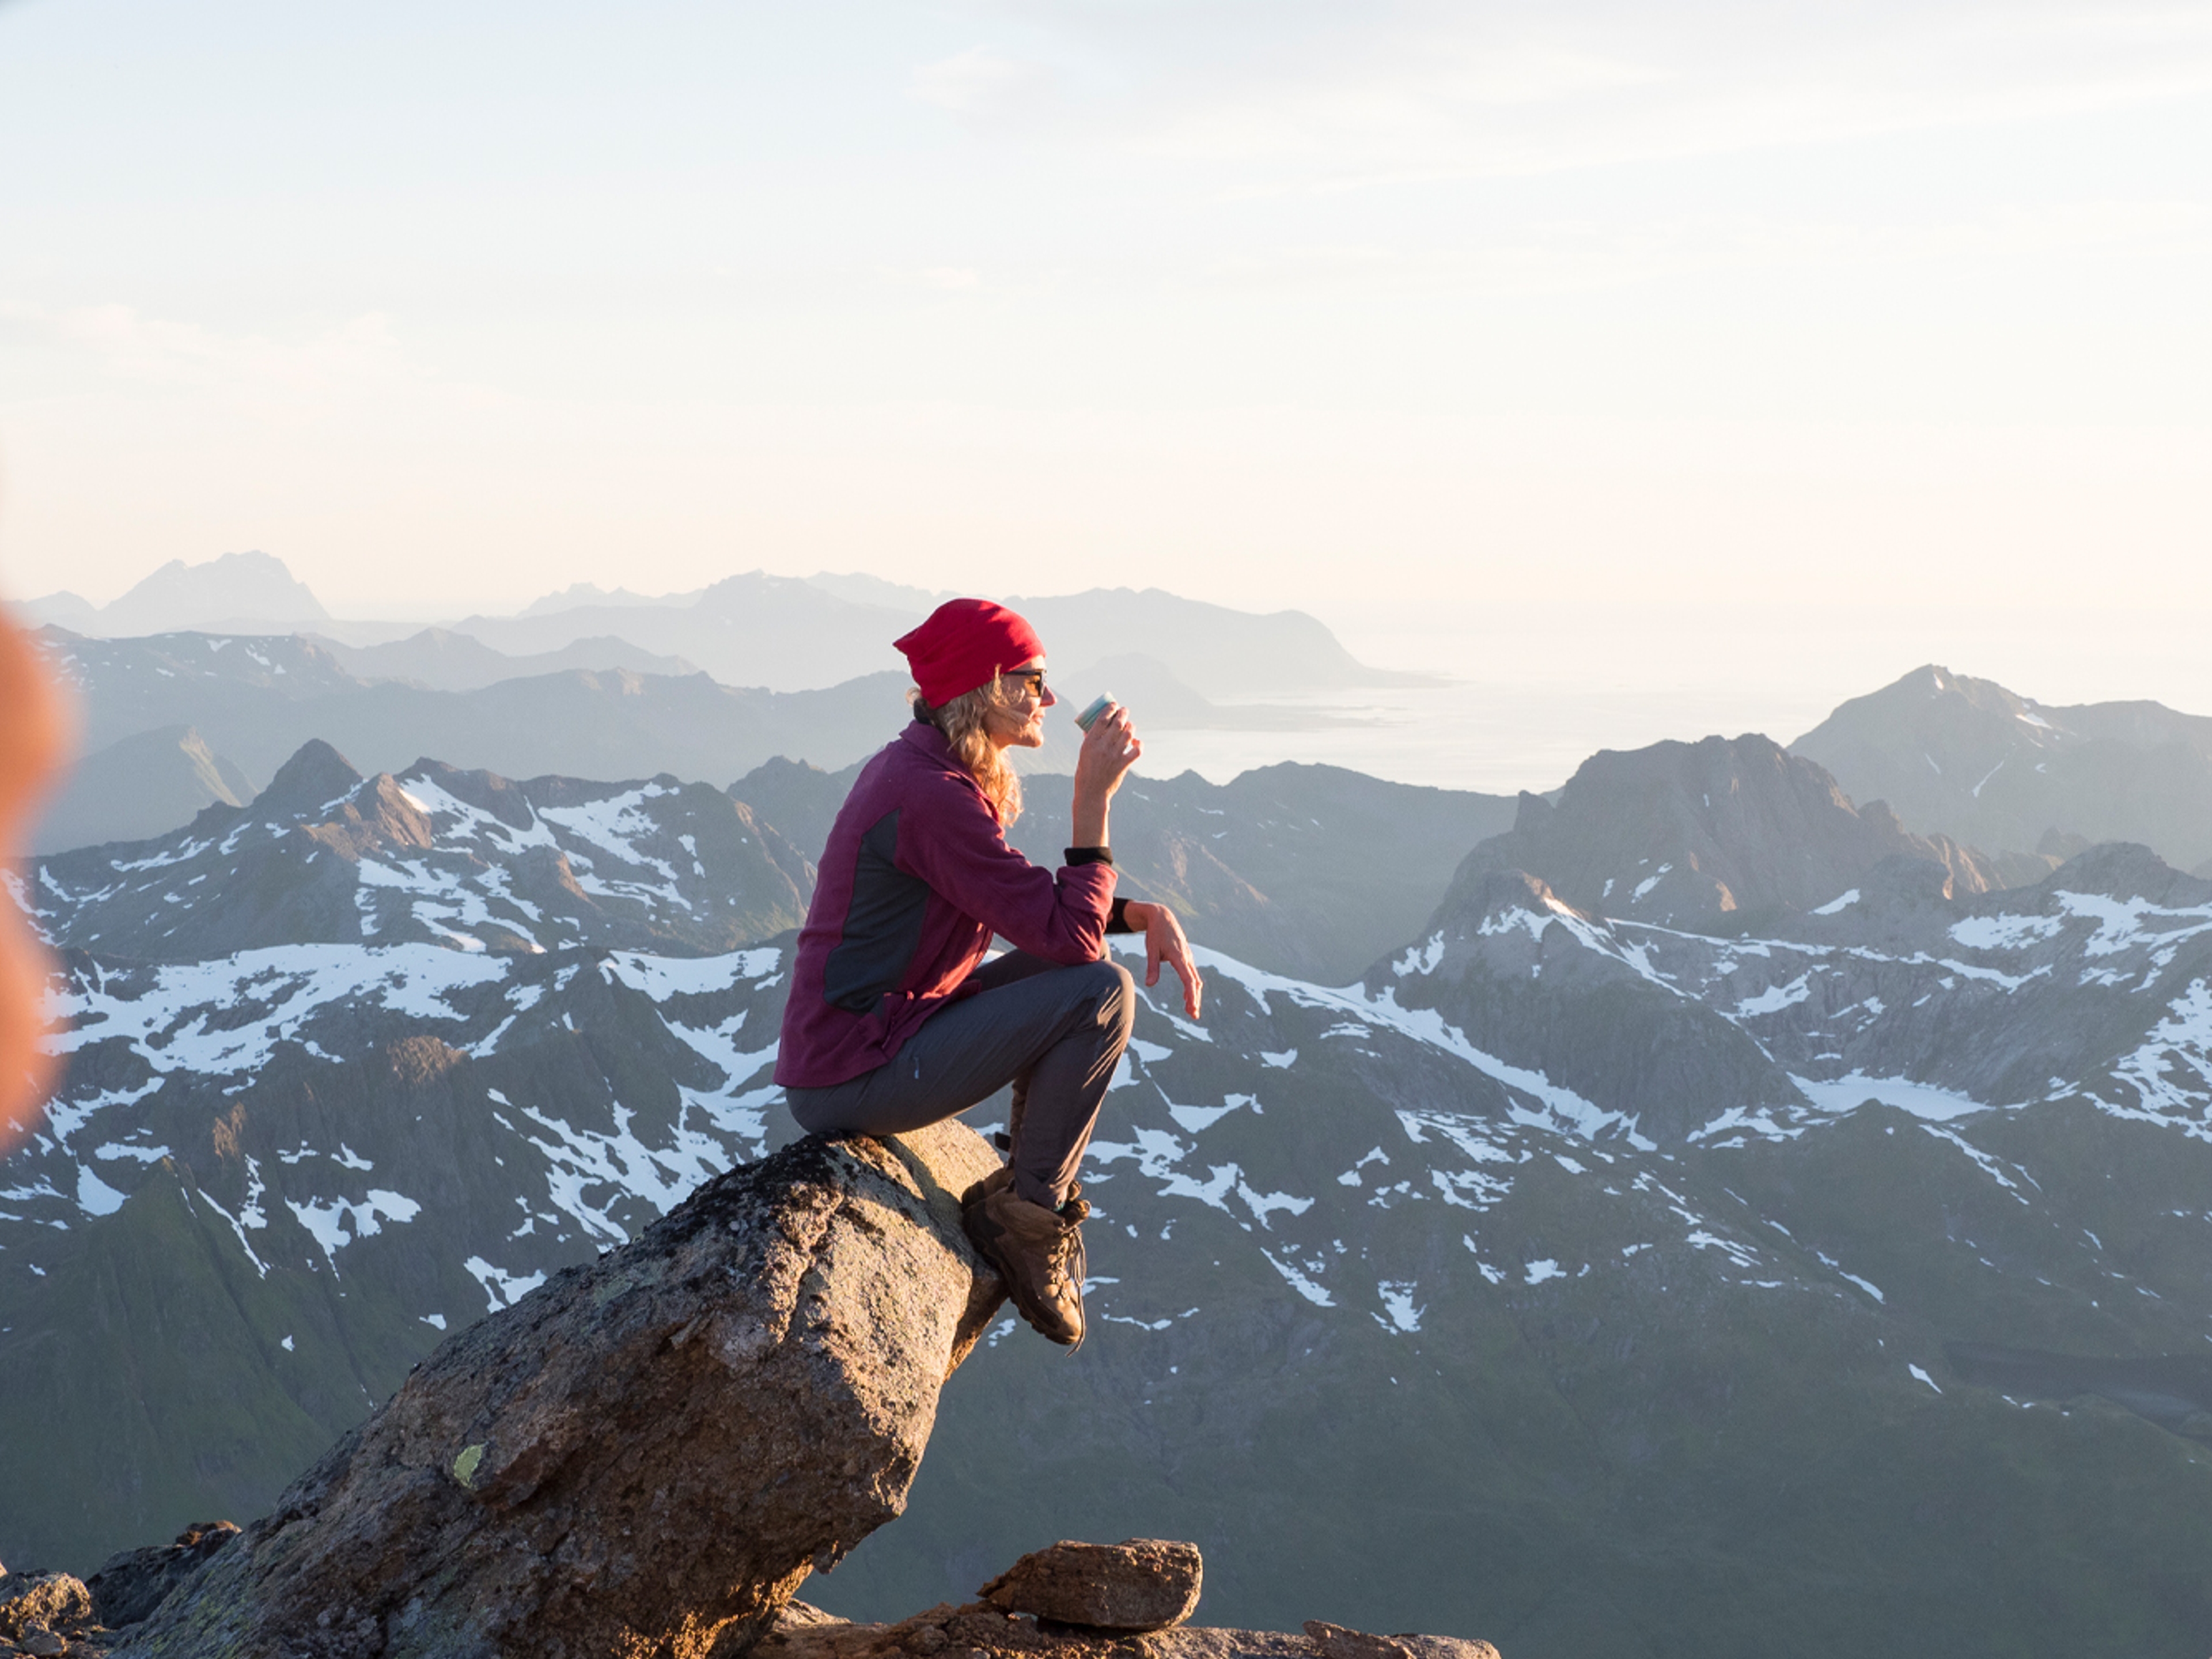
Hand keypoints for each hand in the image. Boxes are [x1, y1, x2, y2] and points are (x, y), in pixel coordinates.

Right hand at [1070, 701, 1139, 846]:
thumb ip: (1089, 740)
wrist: (1091, 793)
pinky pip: (1136, 750)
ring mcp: (1114, 755)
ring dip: (1131, 727)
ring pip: (1128, 734)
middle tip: (1125, 711)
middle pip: (1118, 723)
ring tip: (1129, 725)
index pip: (1102, 719)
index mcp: (1090, 742)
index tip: (1114, 705)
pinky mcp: (1123, 764)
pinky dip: (1138, 744)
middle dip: (1123, 713)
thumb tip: (1092, 727)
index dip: (1110, 708)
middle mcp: (1103, 747)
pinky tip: (1136, 743)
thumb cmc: (1085, 773)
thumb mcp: (1083, 754)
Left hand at [1124, 901, 1201, 1019]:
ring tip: (1190, 1010)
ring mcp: (1187, 957)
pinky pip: (1191, 974)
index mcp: (1179, 956)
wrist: (1162, 916)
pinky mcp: (1186, 956)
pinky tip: (1189, 996)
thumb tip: (1149, 985)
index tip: (1192, 1007)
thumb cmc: (1155, 933)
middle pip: (1194, 982)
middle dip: (1194, 999)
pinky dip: (1191, 986)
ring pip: (1194, 979)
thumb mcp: (1151, 949)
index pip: (1188, 979)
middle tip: (1193, 1016)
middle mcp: (1186, 957)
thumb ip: (1152, 967)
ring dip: (1194, 995)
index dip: (1191, 995)